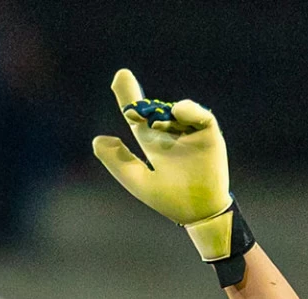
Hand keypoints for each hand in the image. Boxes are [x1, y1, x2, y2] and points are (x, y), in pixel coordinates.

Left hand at [92, 69, 239, 261]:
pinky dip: (190, 110)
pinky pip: (200, 116)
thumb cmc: (168, 199)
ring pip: (174, 110)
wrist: (198, 213)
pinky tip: (178, 110)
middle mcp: (170, 133)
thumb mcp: (137, 181)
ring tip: (155, 122)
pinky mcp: (208, 135)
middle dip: (134, 95)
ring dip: (162, 111)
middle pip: (153, 107)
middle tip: (121, 77)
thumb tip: (98, 139)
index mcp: (152, 142)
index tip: (119, 77)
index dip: (127, 96)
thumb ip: (118, 162)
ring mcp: (189, 132)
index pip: (137, 116)